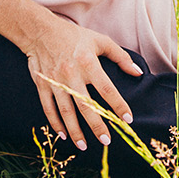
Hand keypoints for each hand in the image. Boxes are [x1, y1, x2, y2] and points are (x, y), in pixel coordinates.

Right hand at [17, 17, 141, 150]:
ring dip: (74, 130)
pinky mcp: (43, 85)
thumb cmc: (74, 37)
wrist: (40, 31)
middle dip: (97, 125)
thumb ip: (120, 56)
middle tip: (106, 141)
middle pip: (86, 105)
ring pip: (66, 111)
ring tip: (83, 146)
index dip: (118, 105)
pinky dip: (55, 122)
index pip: (107, 88)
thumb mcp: (100, 40)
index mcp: (88, 63)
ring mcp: (55, 81)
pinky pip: (49, 108)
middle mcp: (72, 74)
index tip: (127, 119)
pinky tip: (62, 134)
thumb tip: (138, 72)